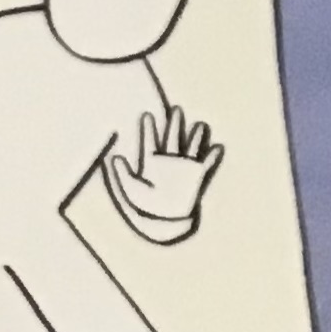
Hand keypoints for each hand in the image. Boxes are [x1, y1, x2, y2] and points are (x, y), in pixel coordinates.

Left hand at [106, 105, 223, 222]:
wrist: (163, 222)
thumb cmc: (144, 207)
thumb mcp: (129, 189)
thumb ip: (121, 174)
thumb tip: (112, 158)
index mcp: (150, 163)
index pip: (149, 141)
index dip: (148, 128)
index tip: (147, 115)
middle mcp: (168, 162)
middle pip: (172, 138)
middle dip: (174, 124)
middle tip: (176, 109)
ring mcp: (183, 169)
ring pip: (191, 147)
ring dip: (196, 136)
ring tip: (201, 124)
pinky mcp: (196, 177)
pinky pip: (207, 164)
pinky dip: (213, 156)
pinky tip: (218, 147)